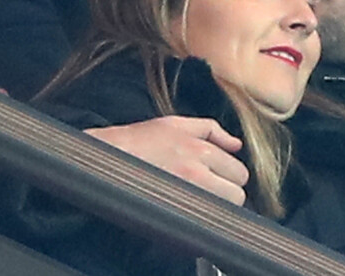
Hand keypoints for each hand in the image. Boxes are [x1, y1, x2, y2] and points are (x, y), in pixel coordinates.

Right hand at [85, 116, 248, 204]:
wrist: (106, 159)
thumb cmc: (138, 140)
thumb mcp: (177, 123)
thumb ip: (212, 130)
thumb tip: (237, 144)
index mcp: (200, 150)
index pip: (239, 171)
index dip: (232, 174)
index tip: (222, 175)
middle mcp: (196, 173)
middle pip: (237, 193)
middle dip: (229, 190)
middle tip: (214, 187)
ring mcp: (185, 195)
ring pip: (223, 211)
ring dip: (218, 205)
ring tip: (202, 197)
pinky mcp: (173, 212)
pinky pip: (203, 221)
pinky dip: (202, 216)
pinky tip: (191, 206)